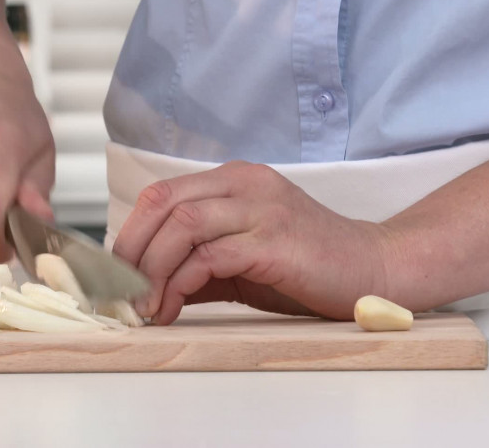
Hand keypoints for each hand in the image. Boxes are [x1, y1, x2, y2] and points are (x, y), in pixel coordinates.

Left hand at [112, 162, 394, 323]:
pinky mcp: (275, 240)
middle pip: (164, 202)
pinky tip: (172, 307)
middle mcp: (245, 184)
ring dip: (152, 268)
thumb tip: (144, 288)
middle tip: (119, 291)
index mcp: (233, 180)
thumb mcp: (238, 260)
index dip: (130, 233)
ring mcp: (262, 208)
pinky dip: (180, 283)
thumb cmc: (304, 266)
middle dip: (131, 249)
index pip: (161, 194)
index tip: (115, 273)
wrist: (373, 269)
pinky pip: (210, 255)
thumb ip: (194, 264)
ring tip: (143, 306)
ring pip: (183, 224)